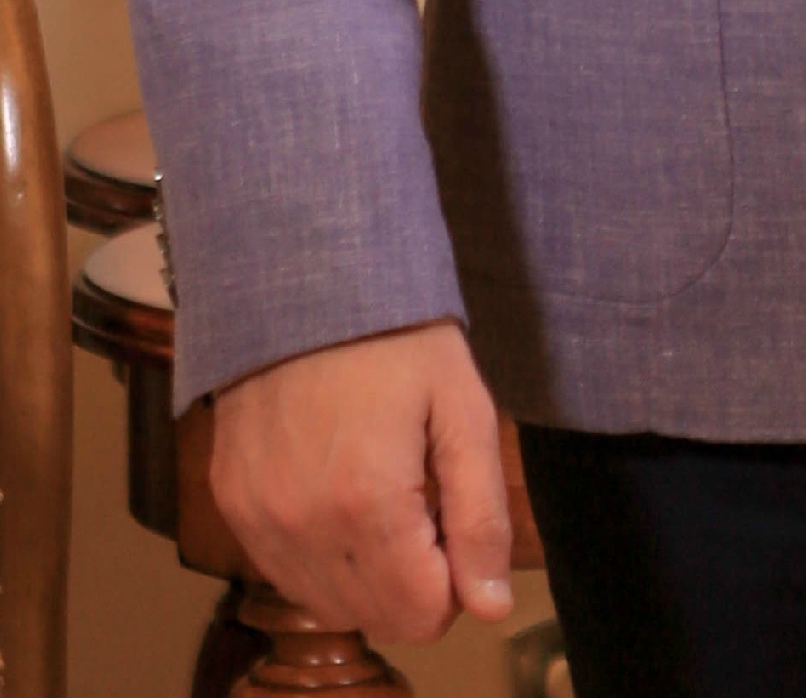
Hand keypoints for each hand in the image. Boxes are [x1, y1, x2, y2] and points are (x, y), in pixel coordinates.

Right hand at [210, 318, 511, 642]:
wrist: (303, 272)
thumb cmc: (396, 332)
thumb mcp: (463, 407)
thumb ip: (481, 515)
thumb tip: (489, 607)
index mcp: (370, 506)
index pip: (421, 616)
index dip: (455, 580)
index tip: (454, 518)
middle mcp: (304, 527)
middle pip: (376, 616)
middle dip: (413, 578)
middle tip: (423, 499)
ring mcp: (259, 519)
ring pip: (327, 602)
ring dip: (365, 571)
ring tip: (381, 490)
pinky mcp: (232, 501)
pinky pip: (283, 569)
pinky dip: (318, 553)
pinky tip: (337, 493)